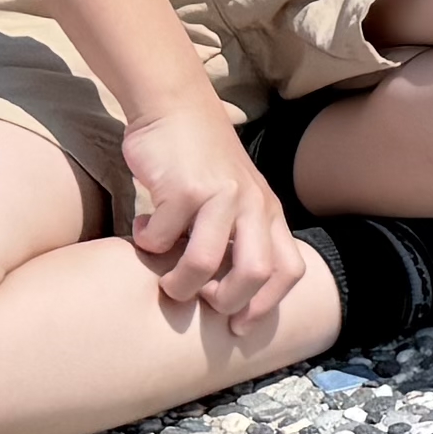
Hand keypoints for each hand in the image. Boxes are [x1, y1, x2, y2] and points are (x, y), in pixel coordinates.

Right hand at [120, 103, 301, 331]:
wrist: (176, 106)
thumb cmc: (201, 161)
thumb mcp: (235, 197)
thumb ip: (238, 236)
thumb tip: (224, 296)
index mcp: (268, 212)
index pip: (289, 270)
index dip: (267, 305)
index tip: (238, 327)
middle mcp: (253, 204)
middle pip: (254, 274)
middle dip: (223, 302)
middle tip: (197, 298)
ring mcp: (221, 195)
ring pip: (206, 264)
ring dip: (178, 282)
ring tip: (163, 276)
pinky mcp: (184, 188)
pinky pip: (163, 238)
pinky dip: (148, 243)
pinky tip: (142, 230)